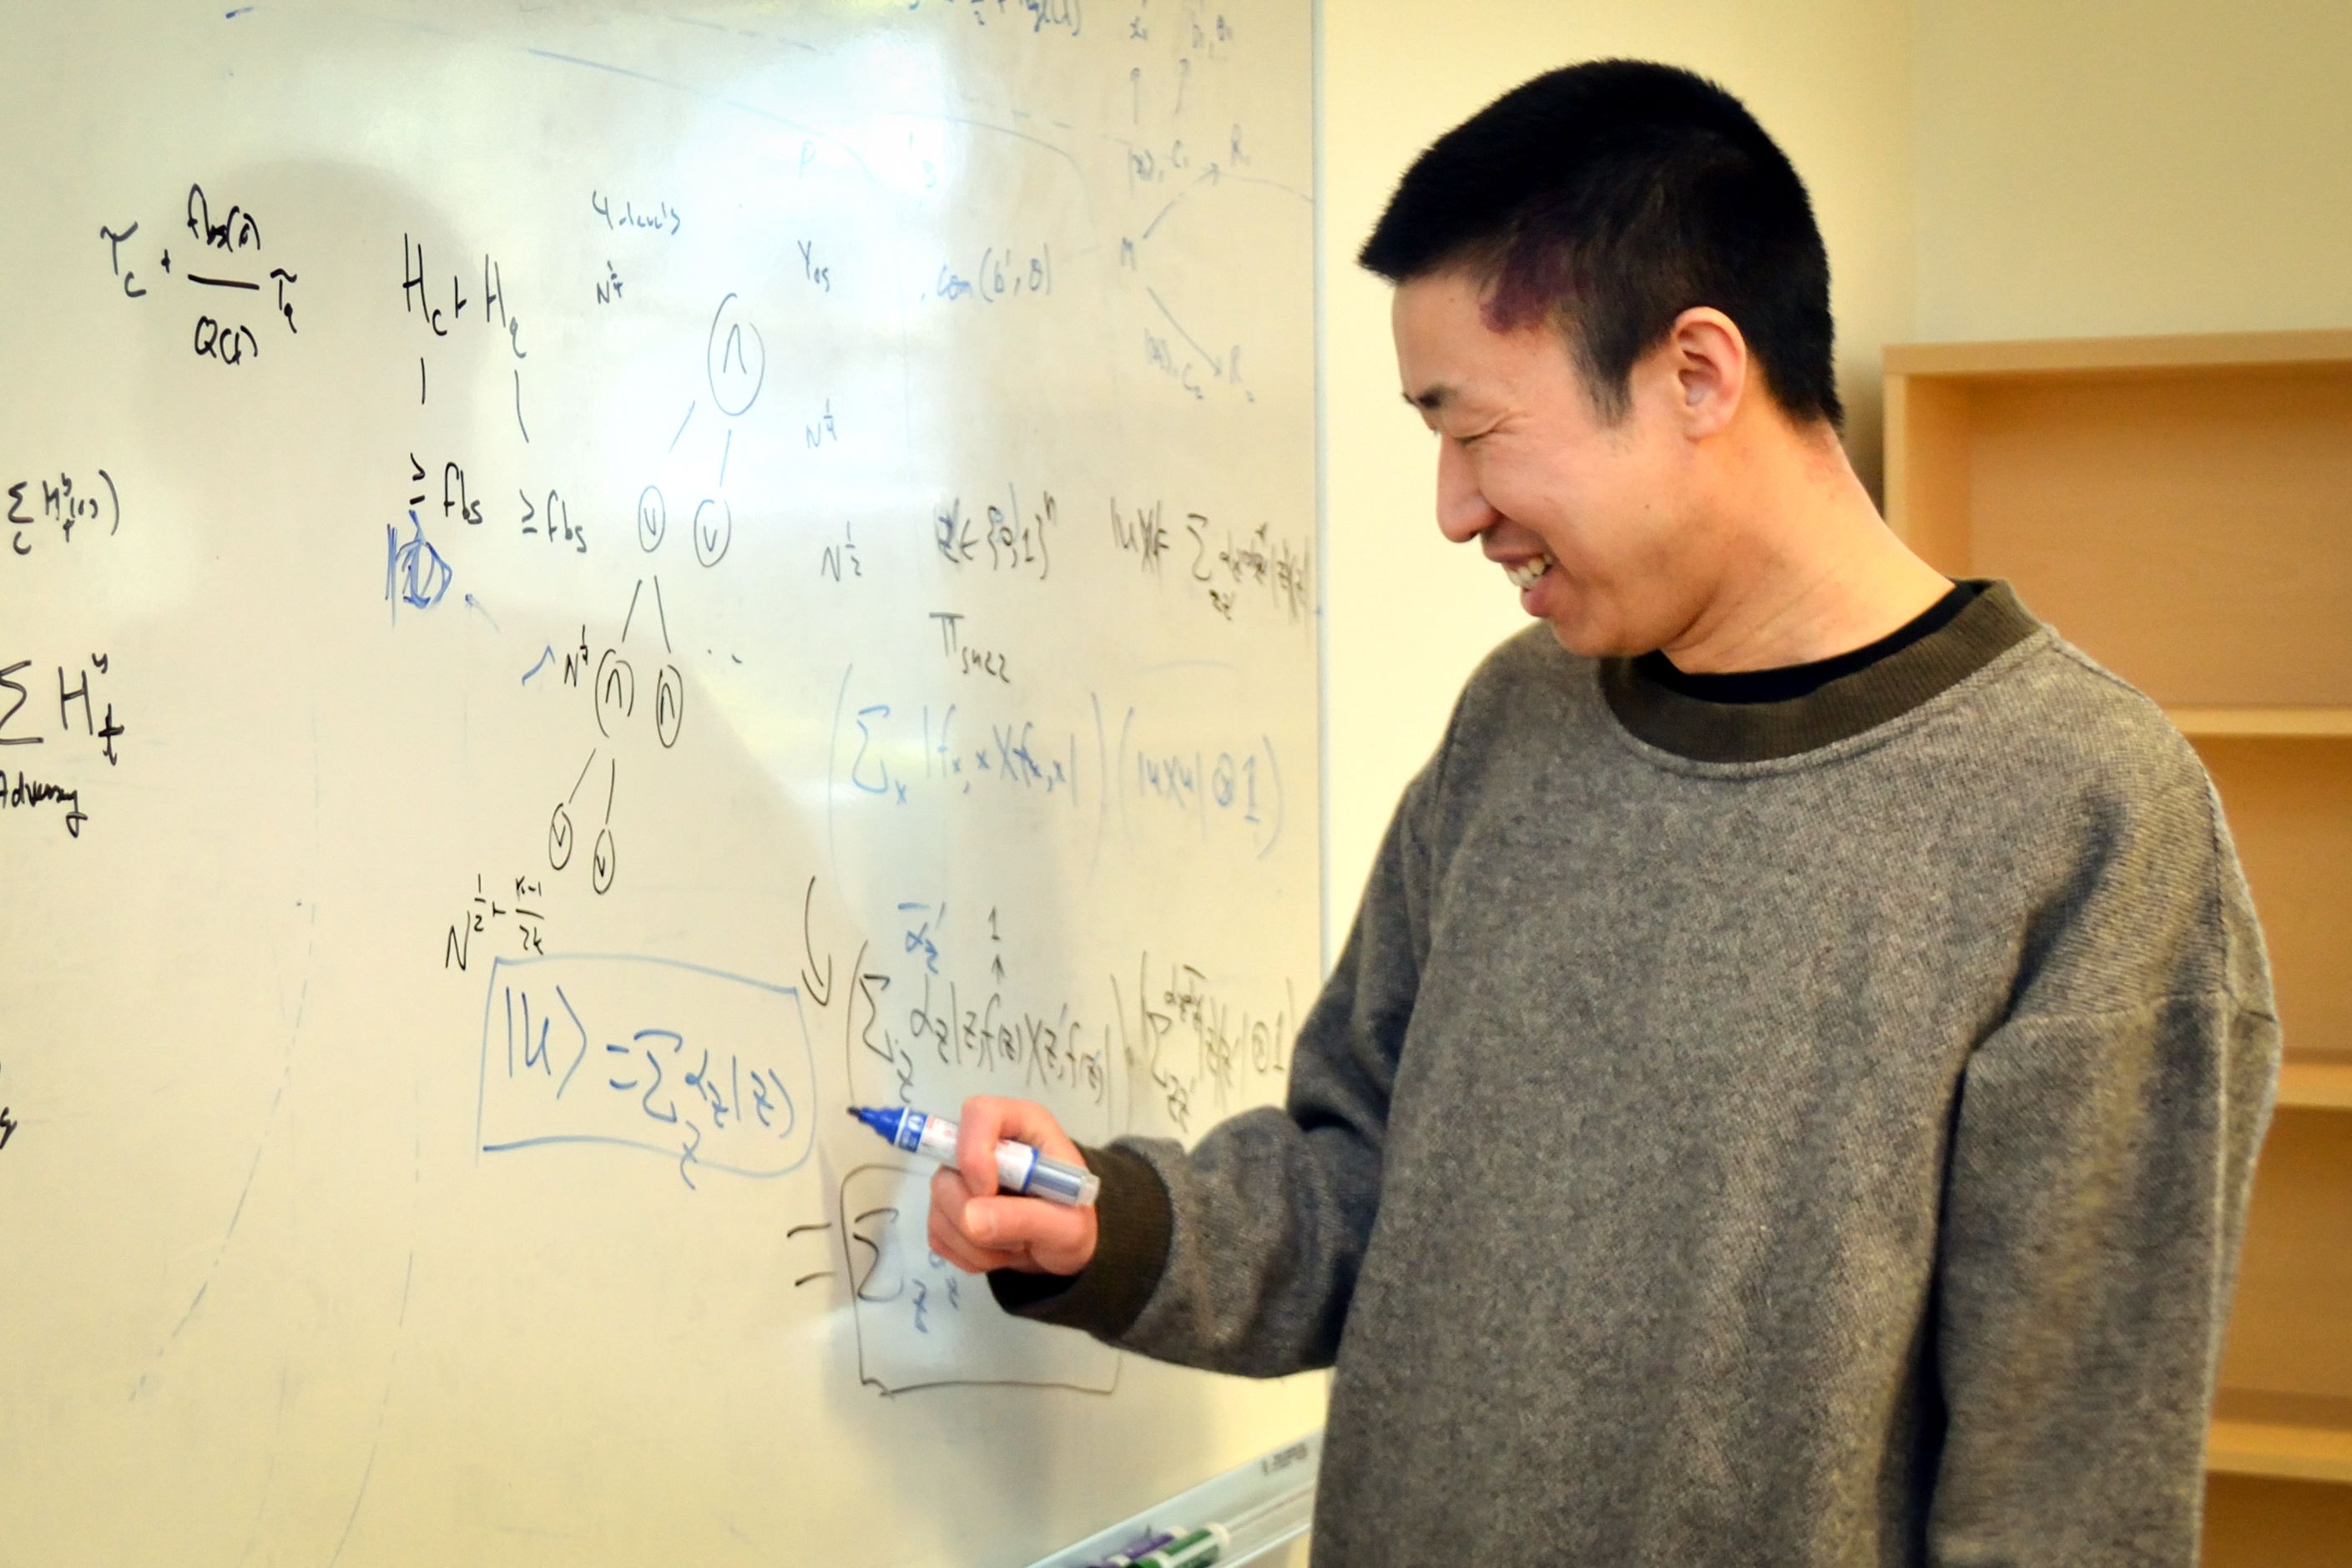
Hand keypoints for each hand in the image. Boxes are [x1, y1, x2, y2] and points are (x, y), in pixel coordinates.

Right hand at [926, 1096, 1098, 1276]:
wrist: (1064, 1248)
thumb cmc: (1074, 1220)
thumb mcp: (1068, 1226)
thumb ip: (1025, 1218)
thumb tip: (970, 1218)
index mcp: (1021, 1124)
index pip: (979, 1114)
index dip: (975, 1153)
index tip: (988, 1193)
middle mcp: (983, 1143)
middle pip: (948, 1172)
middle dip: (976, 1217)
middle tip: (1017, 1236)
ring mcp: (959, 1175)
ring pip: (939, 1208)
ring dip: (977, 1243)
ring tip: (1015, 1245)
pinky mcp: (947, 1208)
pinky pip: (938, 1234)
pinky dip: (967, 1254)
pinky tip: (996, 1251)